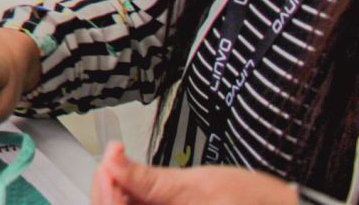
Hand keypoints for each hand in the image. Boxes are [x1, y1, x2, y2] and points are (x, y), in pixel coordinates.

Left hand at [91, 143, 298, 204]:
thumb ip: (151, 179)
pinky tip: (135, 183)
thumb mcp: (199, 183)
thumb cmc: (253, 204)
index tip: (108, 162)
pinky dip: (134, 199)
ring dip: (119, 195)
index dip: (105, 192)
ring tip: (123, 166)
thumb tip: (114, 158)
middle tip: (114, 160)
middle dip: (108, 191)